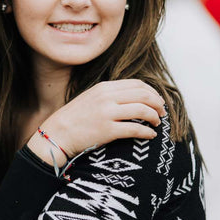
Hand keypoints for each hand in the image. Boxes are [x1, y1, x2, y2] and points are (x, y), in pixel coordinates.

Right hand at [29, 79, 165, 162]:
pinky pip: (135, 129)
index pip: (137, 84)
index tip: (157, 101)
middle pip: (143, 95)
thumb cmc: (74, 118)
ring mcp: (107, 113)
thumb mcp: (90, 98)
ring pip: (143, 110)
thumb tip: (132, 97)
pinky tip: (150, 135)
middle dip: (158, 104)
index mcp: (103, 88)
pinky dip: (147, 132)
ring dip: (155, 117)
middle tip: (162, 112)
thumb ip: (109, 95)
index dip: (152, 92)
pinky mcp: (108, 130)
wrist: (57, 134)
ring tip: (157, 123)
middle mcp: (106, 97)